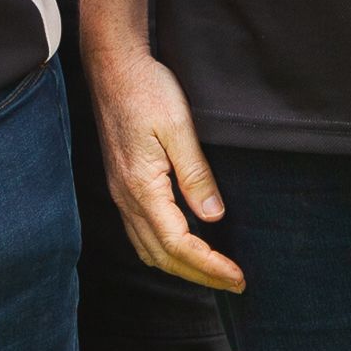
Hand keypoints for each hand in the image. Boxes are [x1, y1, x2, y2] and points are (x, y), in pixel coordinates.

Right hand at [79, 0, 239, 290]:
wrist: (112, 67)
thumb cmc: (146, 90)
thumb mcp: (178, 128)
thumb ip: (195, 175)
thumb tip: (213, 217)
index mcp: (142, 187)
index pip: (178, 244)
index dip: (209, 266)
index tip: (238, 276)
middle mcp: (127, 198)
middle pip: (161, 257)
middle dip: (199, 275)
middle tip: (234, 283)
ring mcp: (121, 193)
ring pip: (147, 250)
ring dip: (180, 268)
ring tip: (212, 273)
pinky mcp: (122, 185)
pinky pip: (140, 234)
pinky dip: (164, 251)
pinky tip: (183, 248)